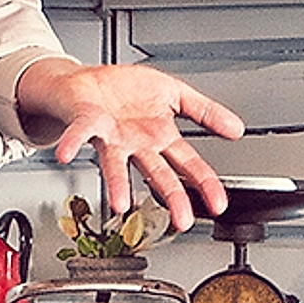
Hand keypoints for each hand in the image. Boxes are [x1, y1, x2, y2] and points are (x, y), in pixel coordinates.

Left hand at [14, 60, 243, 231]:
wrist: (86, 81)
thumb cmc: (125, 90)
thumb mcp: (175, 93)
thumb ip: (206, 111)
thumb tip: (237, 129)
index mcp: (159, 136)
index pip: (189, 163)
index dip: (205, 183)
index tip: (218, 205)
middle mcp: (136, 143)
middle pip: (158, 172)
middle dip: (171, 197)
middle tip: (182, 220)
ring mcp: (111, 137)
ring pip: (116, 164)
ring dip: (118, 184)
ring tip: (121, 204)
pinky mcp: (87, 123)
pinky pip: (79, 133)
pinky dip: (72, 143)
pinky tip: (65, 152)